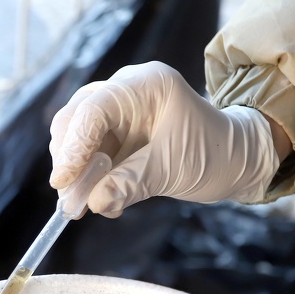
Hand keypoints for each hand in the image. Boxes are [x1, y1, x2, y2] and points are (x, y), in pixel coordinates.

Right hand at [48, 61, 278, 217]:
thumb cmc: (213, 154)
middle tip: (69, 200)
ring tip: (82, 208)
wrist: (232, 160)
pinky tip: (104, 201)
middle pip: (74, 119)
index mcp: (146, 85)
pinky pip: (87, 157)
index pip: (94, 109)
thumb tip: (94, 202)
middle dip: (68, 161)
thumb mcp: (173, 170)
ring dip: (76, 176)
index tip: (62, 181)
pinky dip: (88, 181)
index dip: (73, 146)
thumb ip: (131, 184)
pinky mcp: (113, 135)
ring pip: (74, 138)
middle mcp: (125, 91)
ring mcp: (117, 113)